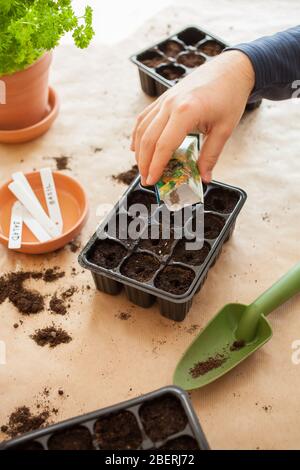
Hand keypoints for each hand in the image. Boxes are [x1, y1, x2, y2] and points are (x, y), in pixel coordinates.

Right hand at [131, 50, 254, 185]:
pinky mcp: (164, 98)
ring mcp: (165, 99)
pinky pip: (144, 118)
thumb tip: (204, 177)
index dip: (156, 166)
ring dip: (139, 151)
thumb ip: (211, 155)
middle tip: (146, 180)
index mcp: (186, 111)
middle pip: (148, 139)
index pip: (164, 145)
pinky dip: (138, 134)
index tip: (152, 181)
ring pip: (142, 128)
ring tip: (143, 168)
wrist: (230, 69)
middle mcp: (170, 104)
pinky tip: (137, 147)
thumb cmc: (229, 97)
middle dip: (144, 163)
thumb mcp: (224, 129)